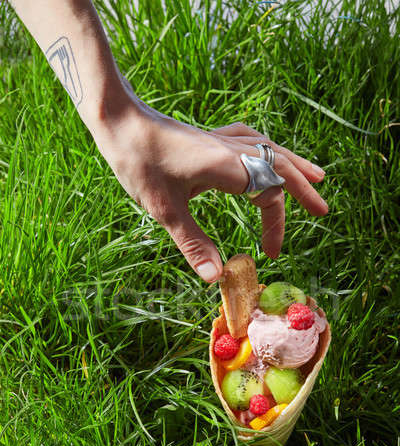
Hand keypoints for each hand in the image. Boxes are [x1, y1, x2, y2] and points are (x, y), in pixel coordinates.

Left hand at [90, 82, 327, 282]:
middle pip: (280, 167)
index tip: (270, 253)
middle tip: (322, 211)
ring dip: (293, 165)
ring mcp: (221, 140)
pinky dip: (268, 150)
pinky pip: (251, 140)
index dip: (276, 225)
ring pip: (270, 149)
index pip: (270, 194)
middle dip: (303, 190)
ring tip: (316, 176)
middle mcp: (231, 149)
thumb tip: (216, 278)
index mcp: (227, 166)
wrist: (118, 120)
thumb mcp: (164, 209)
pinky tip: (267, 152)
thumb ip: (193, 243)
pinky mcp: (210, 137)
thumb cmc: (138, 161)